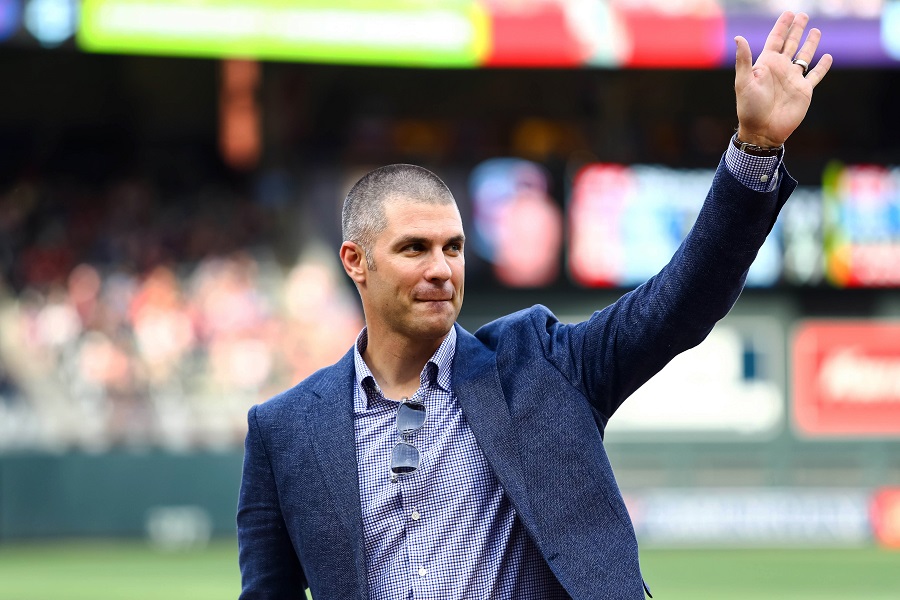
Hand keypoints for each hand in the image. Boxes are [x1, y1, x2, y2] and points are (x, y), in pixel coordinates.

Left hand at [734, 11, 832, 147]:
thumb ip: (744, 60)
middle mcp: (780, 69)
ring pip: (804, 56)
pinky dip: (823, 66)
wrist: (762, 131)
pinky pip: (815, 75)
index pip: (775, 39)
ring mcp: (793, 79)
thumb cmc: (749, 108)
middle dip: (796, 29)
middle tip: (803, 15)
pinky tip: (827, 57)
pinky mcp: (804, 90)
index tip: (788, 13)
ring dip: (810, 43)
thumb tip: (738, 37)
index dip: (782, 26)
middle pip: (791, 44)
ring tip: (816, 30)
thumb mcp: (744, 82)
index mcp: (766, 64)